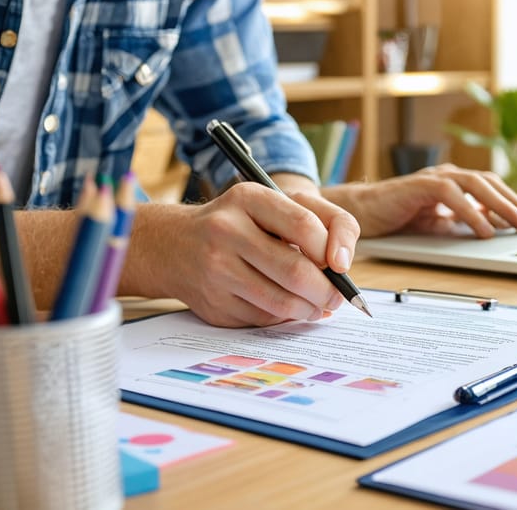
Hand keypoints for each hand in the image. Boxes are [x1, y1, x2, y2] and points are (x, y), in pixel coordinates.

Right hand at [139, 183, 359, 326]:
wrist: (174, 244)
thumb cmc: (240, 223)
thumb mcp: (272, 205)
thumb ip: (318, 222)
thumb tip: (342, 266)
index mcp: (248, 198)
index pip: (304, 225)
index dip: (332, 250)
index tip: (341, 265)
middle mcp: (226, 230)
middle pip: (296, 271)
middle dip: (327, 290)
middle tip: (337, 296)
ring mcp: (216, 269)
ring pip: (281, 302)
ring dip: (310, 309)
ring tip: (318, 305)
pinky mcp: (213, 302)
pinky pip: (263, 318)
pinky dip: (284, 317)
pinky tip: (288, 308)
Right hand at [322, 164, 516, 237]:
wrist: (359, 212)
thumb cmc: (395, 218)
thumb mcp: (435, 225)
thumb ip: (459, 223)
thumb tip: (489, 228)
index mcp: (453, 185)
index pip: (491, 190)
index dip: (513, 203)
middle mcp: (447, 176)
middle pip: (490, 184)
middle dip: (515, 204)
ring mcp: (433, 178)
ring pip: (476, 184)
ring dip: (500, 206)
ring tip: (516, 226)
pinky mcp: (419, 184)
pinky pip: (451, 194)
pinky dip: (470, 212)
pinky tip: (483, 229)